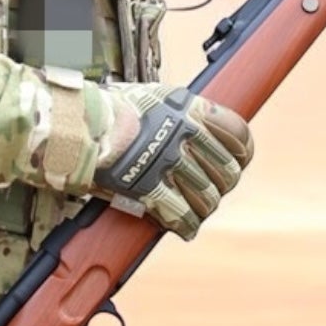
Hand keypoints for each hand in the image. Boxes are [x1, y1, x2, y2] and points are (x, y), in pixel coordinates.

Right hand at [91, 83, 252, 239]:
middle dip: (221, 184)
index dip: (242, 153)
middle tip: (211, 189)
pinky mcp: (150, 187)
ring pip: (207, 197)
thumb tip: (194, 117)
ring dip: (204, 207)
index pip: (237, 134)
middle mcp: (186, 136)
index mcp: (192, 110)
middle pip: (226, 171)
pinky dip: (185, 225)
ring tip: (197, 210)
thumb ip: (180, 110)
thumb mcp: (156, 96)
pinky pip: (180, 214)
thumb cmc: (113, 107)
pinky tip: (184, 228)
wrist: (83, 123)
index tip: (238, 160)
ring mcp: (170, 163)